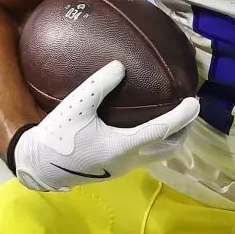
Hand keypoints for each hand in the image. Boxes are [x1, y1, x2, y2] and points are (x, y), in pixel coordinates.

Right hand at [11, 60, 199, 191]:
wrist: (39, 167)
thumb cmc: (57, 137)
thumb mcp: (76, 106)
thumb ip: (99, 85)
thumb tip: (120, 65)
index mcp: (123, 145)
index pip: (163, 130)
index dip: (183, 116)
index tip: (195, 101)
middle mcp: (129, 160)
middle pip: (169, 148)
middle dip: (184, 130)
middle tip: (188, 108)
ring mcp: (123, 167)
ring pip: (158, 155)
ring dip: (171, 137)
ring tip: (173, 116)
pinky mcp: (115, 169)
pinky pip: (145, 155)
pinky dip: (155, 140)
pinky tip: (145, 125)